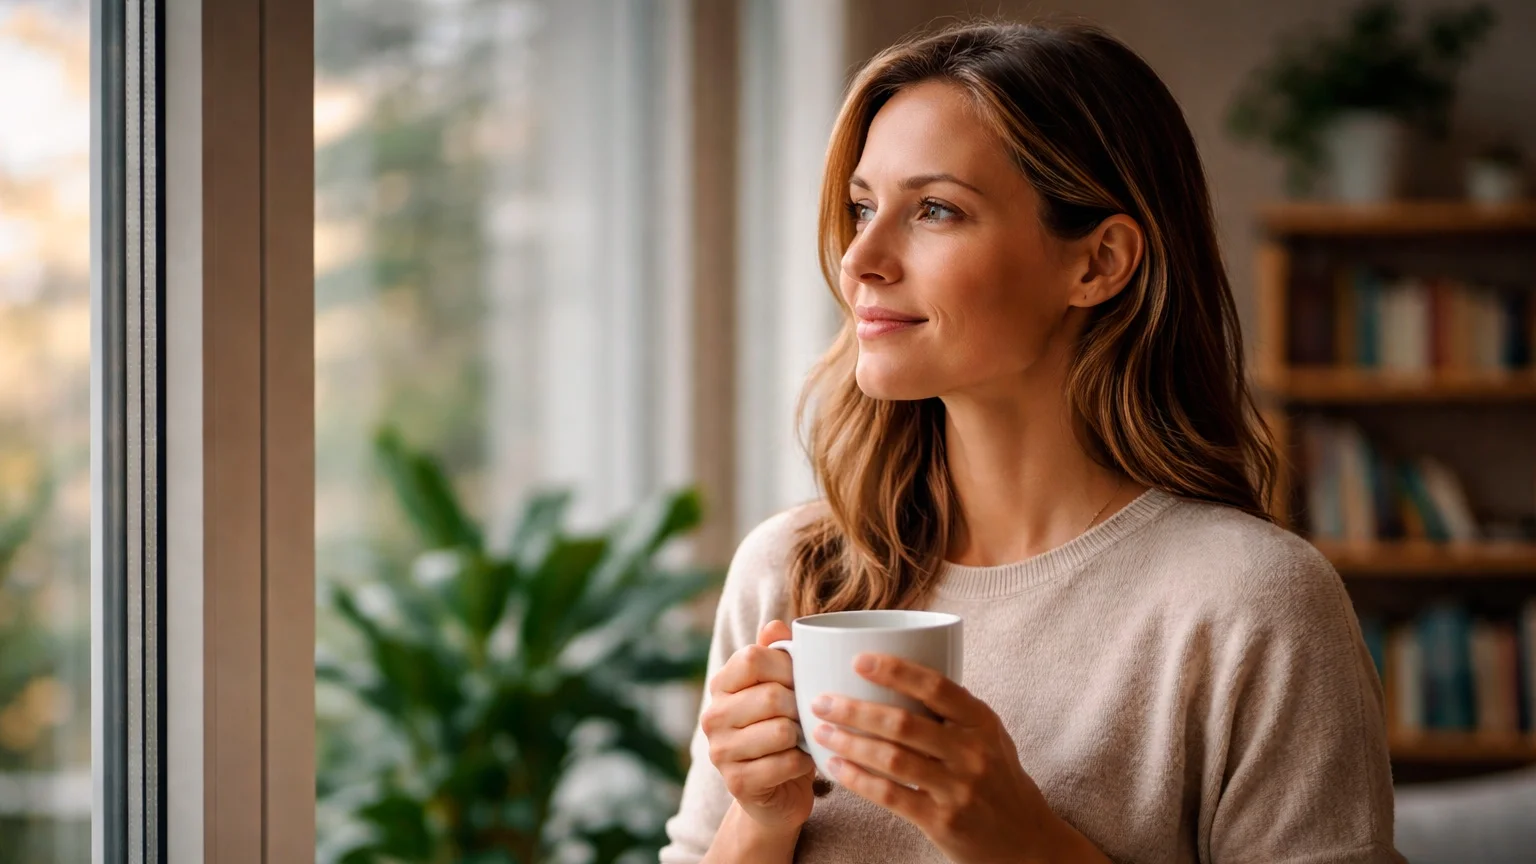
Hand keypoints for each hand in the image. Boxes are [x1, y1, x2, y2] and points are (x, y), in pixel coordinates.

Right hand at [700, 620, 816, 834]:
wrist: (776, 791)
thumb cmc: (784, 730)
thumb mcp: (782, 688)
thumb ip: (777, 654)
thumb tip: (774, 625)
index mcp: (722, 684)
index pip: (754, 658)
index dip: (788, 666)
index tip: (801, 679)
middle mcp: (713, 715)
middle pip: (771, 695)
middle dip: (801, 705)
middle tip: (808, 714)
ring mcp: (720, 751)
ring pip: (781, 730)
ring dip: (803, 735)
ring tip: (804, 737)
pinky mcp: (736, 782)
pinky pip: (786, 762)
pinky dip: (804, 762)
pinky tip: (802, 762)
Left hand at [809, 653, 1105, 863]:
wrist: (1028, 842)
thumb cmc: (998, 780)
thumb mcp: (989, 738)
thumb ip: (953, 712)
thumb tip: (897, 675)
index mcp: (982, 722)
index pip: (936, 686)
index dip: (896, 670)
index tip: (859, 660)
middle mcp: (973, 753)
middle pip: (904, 723)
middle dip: (855, 710)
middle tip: (821, 700)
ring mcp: (958, 789)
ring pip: (892, 759)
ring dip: (850, 743)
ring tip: (820, 731)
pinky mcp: (944, 822)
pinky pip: (891, 796)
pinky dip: (858, 780)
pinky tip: (836, 768)